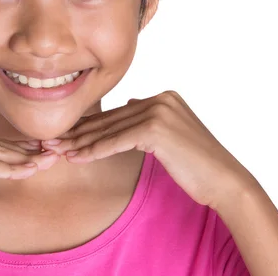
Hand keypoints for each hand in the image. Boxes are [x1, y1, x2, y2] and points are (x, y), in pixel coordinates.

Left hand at [37, 90, 256, 210]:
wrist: (225, 181)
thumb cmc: (198, 163)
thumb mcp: (172, 132)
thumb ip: (148, 116)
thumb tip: (129, 102)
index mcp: (163, 97)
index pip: (118, 113)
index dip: (91, 126)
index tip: (67, 134)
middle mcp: (159, 98)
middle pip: (111, 119)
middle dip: (79, 132)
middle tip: (52, 141)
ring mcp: (158, 110)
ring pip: (110, 130)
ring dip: (80, 142)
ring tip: (57, 150)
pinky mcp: (156, 128)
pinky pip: (117, 142)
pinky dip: (94, 150)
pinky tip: (76, 157)